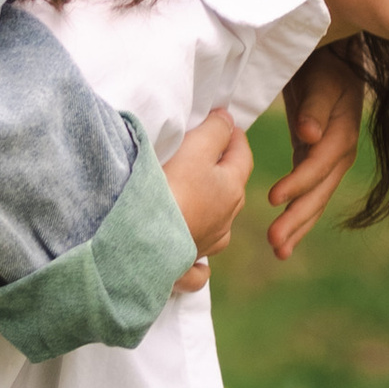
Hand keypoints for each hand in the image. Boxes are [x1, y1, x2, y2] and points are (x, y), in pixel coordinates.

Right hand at [165, 110, 253, 294]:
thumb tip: (228, 120)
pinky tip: (195, 263)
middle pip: (232, 189)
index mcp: (232, 189)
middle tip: (207, 155)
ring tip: (198, 202)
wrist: (146, 241)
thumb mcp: (195, 148)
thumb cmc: (173, 189)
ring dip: (213, 212)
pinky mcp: (185, 266)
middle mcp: (226, 220)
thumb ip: (215, 131)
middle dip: (223, 170)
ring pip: (219, 226)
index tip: (224, 123)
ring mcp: (207, 245)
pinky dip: (198, 262)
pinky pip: (198, 266)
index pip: (242, 155)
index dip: (234, 135)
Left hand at [267, 49, 361, 262]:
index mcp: (342, 131)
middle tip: (274, 242)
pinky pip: (308, 194)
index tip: (273, 199)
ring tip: (278, 250)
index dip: (299, 182)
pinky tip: (284, 239)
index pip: (320, 163)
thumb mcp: (320, 79)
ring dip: (298, 226)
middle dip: (298, 218)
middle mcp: (341, 151)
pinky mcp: (316, 163)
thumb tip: (310, 135)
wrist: (328, 60)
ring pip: (316, 199)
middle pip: (320, 191)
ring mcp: (330, 160)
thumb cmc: (321, 65)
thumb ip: (315, 106)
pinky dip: (297, 215)